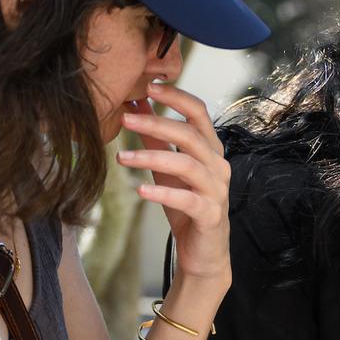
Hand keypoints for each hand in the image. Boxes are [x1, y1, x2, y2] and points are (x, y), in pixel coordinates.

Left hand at [118, 83, 231, 285]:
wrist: (204, 252)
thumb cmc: (187, 207)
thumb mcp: (168, 169)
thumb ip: (156, 139)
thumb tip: (136, 106)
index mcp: (210, 150)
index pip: (199, 114)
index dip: (176, 98)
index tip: (149, 86)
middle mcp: (218, 167)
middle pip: (191, 136)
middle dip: (157, 123)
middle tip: (125, 118)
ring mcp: (216, 191)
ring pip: (187, 165)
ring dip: (152, 157)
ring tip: (121, 158)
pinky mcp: (210, 215)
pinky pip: (187, 200)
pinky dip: (163, 194)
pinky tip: (140, 190)